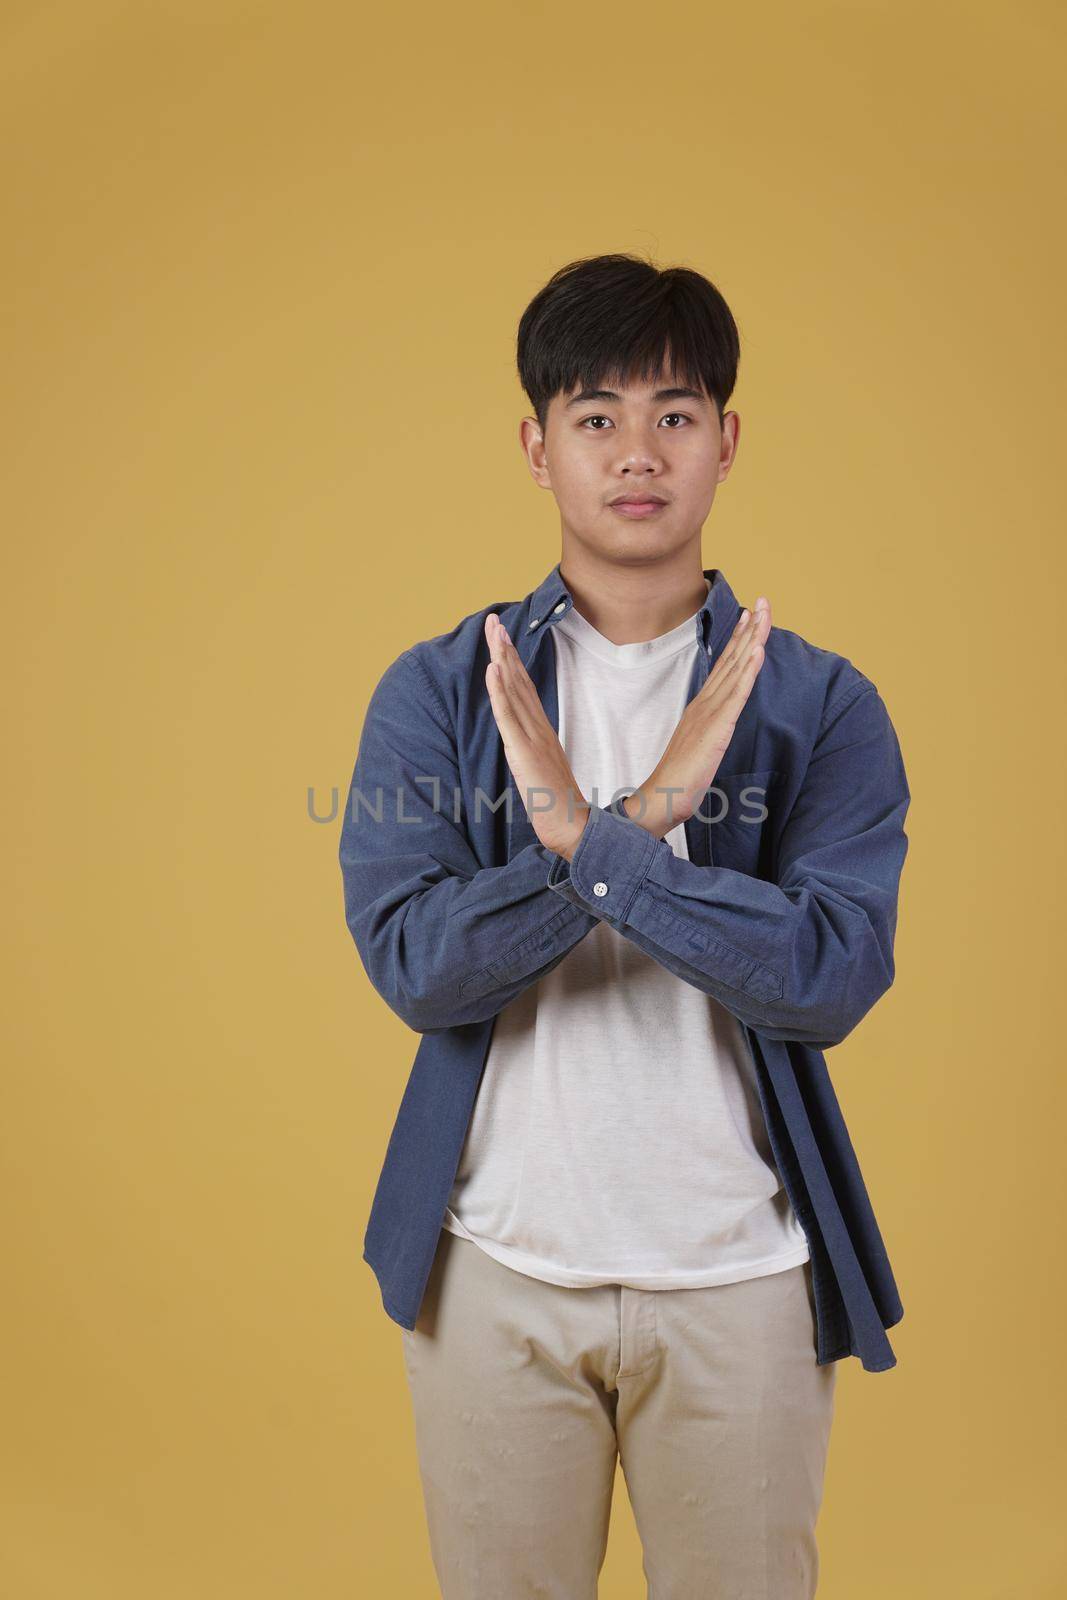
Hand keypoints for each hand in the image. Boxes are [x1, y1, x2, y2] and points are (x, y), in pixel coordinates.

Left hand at [484, 614, 589, 859]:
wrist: (573, 829)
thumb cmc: (558, 804)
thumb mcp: (542, 769)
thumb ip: (534, 749)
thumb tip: (525, 738)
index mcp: (542, 732)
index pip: (523, 689)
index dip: (511, 661)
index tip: (501, 636)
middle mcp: (538, 729)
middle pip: (518, 681)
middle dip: (504, 649)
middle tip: (493, 621)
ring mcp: (532, 739)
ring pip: (514, 691)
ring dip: (501, 659)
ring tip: (493, 633)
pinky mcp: (525, 753)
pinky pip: (509, 717)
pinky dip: (501, 692)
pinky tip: (494, 670)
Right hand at [622, 597, 771, 836]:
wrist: (662, 797)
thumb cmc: (680, 778)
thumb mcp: (699, 747)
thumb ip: (708, 731)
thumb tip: (716, 725)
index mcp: (702, 706)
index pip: (724, 666)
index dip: (739, 640)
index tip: (750, 616)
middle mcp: (706, 702)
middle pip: (731, 659)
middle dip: (749, 629)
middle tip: (762, 601)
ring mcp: (711, 712)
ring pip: (736, 669)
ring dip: (752, 639)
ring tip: (763, 614)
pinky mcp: (717, 727)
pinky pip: (736, 694)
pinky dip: (748, 671)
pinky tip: (757, 651)